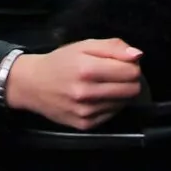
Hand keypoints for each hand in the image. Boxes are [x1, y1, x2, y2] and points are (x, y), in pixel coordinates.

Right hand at [5, 39, 142, 129]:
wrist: (32, 85)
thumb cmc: (60, 62)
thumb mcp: (84, 46)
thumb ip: (113, 47)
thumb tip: (137, 55)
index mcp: (87, 69)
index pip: (131, 72)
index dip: (132, 65)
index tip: (122, 63)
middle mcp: (87, 93)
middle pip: (132, 89)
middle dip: (129, 80)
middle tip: (116, 74)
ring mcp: (86, 112)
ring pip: (124, 103)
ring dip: (120, 93)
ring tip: (104, 85)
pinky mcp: (85, 125)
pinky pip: (112, 114)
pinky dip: (110, 105)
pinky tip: (97, 97)